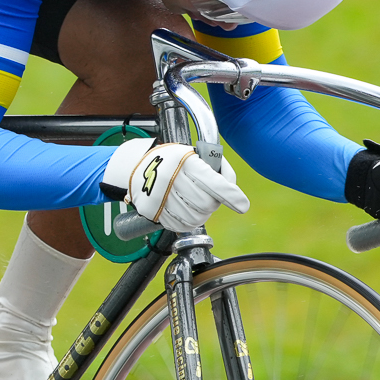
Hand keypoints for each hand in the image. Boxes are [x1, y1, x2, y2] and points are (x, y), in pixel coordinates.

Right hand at [101, 138, 249, 231]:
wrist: (137, 165)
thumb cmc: (173, 160)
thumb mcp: (192, 154)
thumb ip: (214, 168)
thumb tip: (231, 188)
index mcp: (184, 161)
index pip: (213, 181)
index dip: (230, 194)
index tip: (242, 206)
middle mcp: (170, 179)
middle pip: (206, 203)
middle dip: (214, 202)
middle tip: (211, 196)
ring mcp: (159, 197)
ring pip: (195, 217)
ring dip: (203, 213)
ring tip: (197, 202)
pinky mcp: (153, 211)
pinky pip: (181, 225)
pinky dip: (189, 221)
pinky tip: (187, 210)